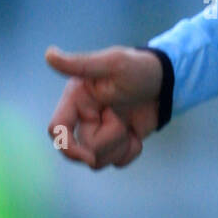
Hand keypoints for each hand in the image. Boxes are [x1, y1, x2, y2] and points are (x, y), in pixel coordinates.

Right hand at [45, 45, 163, 169]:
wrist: (168, 82)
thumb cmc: (140, 68)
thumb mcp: (113, 63)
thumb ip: (81, 64)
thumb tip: (49, 55)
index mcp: (76, 99)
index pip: (57, 129)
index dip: (68, 147)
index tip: (88, 156)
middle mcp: (84, 117)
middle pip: (83, 149)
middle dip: (108, 139)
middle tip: (121, 118)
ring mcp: (101, 132)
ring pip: (99, 160)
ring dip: (120, 145)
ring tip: (130, 123)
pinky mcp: (118, 143)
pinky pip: (118, 162)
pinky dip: (131, 151)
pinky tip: (137, 133)